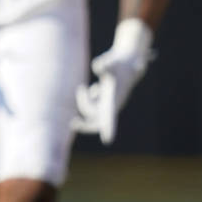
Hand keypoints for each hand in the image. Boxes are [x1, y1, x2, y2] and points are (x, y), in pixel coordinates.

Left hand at [72, 18, 154, 143]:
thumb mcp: (112, 61)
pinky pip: (92, 104)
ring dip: (83, 102)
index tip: (107, 140)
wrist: (128, 61)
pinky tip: (91, 90)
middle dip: (85, 125)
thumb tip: (97, 67)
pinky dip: (87, 98)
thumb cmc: (120, 62)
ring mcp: (107, 102)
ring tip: (82, 88)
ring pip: (91, 110)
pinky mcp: (104, 97)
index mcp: (115, 99)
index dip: (109, 128)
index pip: (111, 116)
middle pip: (97, 121)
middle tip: (72, 122)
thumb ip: (105, 65)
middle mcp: (111, 104)